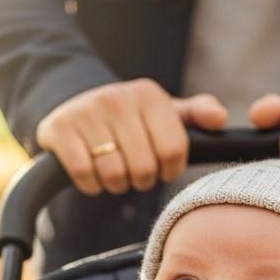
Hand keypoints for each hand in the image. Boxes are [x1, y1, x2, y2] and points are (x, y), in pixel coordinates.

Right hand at [35, 79, 228, 195]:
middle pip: (144, 168)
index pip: (174, 151)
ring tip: (114, 171)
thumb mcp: (164, 112)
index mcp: (149, 95)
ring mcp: (86, 112)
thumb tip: (220, 118)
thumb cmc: (130, 118)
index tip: (161, 166)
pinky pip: (84, 175)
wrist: (74, 105)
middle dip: (142, 180)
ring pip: (114, 174)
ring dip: (116, 184)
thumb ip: (196, 115)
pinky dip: (90, 184)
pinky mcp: (59, 129)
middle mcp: (117, 98)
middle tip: (134, 172)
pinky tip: (92, 172)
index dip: (169, 170)